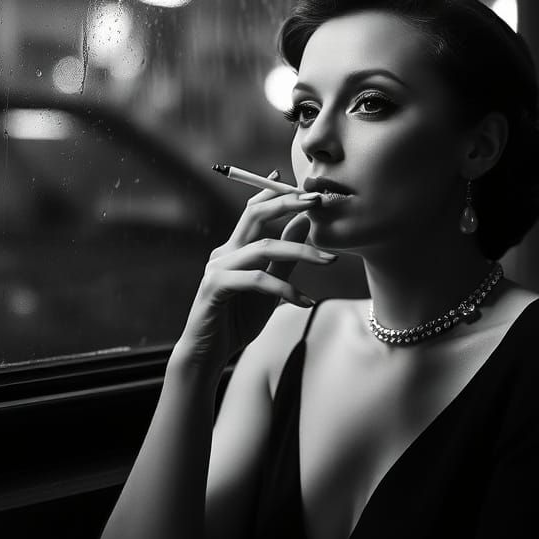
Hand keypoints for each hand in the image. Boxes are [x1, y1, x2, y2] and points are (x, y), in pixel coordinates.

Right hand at [176, 171, 336, 369]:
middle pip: (254, 215)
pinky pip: (257, 280)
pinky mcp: (216, 287)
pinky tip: (305, 302)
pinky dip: (284, 289)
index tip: (298, 183)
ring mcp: (218, 268)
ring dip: (300, 251)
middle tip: (317, 202)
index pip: (253, 210)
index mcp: (235, 248)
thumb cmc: (238, 320)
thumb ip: (285, 258)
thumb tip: (303, 223)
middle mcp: (224, 252)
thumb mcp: (270, 287)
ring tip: (329, 261)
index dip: (273, 193)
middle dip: (287, 204)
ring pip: (263, 247)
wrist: (209, 355)